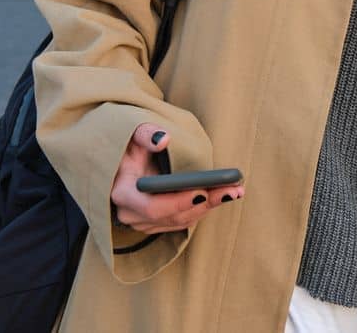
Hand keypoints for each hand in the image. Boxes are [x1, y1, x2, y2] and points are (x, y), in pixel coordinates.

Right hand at [109, 123, 243, 234]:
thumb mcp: (132, 133)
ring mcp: (142, 222)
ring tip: (234, 190)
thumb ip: (145, 134)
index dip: (177, 203)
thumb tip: (163, 139)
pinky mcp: (155, 223)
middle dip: (204, 203)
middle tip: (231, 189)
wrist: (122, 160)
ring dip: (209, 207)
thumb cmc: (128, 145)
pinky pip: (182, 220)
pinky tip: (222, 195)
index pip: (151, 207)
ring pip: (180, 220)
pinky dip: (202, 209)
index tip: (201, 192)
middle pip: (171, 216)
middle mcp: (130, 214)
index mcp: (122, 193)